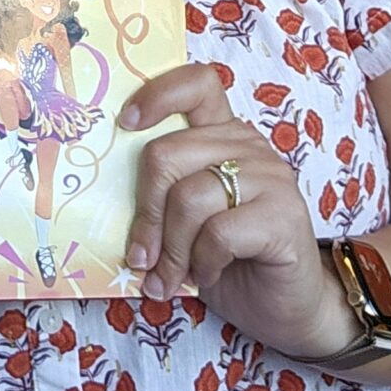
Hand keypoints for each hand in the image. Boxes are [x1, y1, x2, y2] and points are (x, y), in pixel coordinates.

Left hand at [120, 64, 351, 358]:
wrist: (285, 307)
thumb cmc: (227, 261)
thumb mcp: (184, 222)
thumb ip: (160, 197)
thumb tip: (105, 203)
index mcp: (222, 136)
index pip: (197, 84)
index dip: (157, 95)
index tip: (126, 123)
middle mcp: (248, 148)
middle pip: (168, 154)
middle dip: (146, 215)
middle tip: (142, 258)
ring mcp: (271, 179)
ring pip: (189, 197)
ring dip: (171, 249)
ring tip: (171, 278)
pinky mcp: (285, 216)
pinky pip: (218, 233)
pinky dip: (202, 263)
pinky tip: (207, 276)